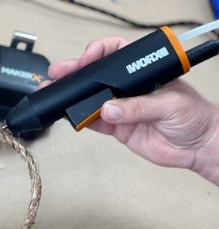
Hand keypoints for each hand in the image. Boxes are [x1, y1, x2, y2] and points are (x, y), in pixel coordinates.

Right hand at [45, 37, 218, 184]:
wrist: (197, 148)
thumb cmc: (194, 117)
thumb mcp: (169, 105)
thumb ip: (138, 107)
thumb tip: (109, 109)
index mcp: (142, 74)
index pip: (115, 54)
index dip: (99, 53)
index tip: (87, 60)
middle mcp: (128, 89)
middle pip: (97, 76)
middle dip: (76, 73)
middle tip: (59, 73)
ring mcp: (121, 108)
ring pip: (91, 99)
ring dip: (74, 98)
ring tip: (59, 96)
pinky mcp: (118, 128)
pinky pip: (95, 122)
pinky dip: (82, 120)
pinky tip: (73, 116)